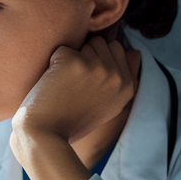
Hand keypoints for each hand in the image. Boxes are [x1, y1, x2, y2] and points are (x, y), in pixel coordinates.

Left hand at [13, 35, 139, 145]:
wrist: (46, 136)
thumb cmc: (71, 123)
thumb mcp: (108, 106)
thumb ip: (120, 80)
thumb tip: (134, 52)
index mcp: (127, 87)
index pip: (117, 49)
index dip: (98, 59)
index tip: (86, 80)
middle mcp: (117, 77)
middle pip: (101, 42)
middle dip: (86, 56)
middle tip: (74, 84)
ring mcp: (98, 68)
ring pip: (84, 43)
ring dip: (71, 59)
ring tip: (65, 85)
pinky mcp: (75, 62)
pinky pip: (62, 49)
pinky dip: (53, 64)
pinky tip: (53, 86)